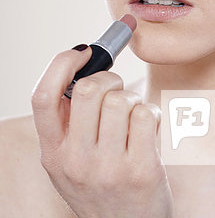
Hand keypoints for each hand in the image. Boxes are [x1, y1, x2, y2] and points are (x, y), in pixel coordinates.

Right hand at [31, 46, 173, 217]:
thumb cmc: (103, 183)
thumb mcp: (72, 159)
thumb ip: (71, 121)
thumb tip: (87, 63)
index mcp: (53, 153)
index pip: (43, 97)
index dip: (62, 64)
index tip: (84, 52)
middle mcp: (75, 162)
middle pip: (89, 90)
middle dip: (109, 79)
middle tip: (116, 89)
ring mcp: (108, 168)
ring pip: (121, 100)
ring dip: (133, 99)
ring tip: (133, 118)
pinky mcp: (141, 171)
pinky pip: (145, 115)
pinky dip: (151, 113)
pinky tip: (148, 129)